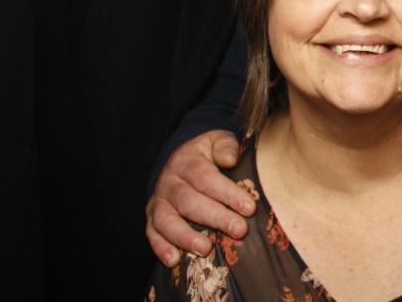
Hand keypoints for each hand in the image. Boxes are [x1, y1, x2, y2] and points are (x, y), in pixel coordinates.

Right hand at [145, 130, 255, 266]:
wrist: (182, 158)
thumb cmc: (208, 154)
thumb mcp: (217, 140)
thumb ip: (225, 146)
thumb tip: (230, 159)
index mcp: (186, 161)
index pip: (206, 177)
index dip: (227, 193)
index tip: (249, 207)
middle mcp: (169, 181)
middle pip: (189, 201)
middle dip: (216, 217)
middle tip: (239, 230)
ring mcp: (159, 201)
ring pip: (166, 220)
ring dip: (185, 236)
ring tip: (206, 249)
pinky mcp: (152, 218)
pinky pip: (152, 233)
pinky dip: (160, 248)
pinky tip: (174, 260)